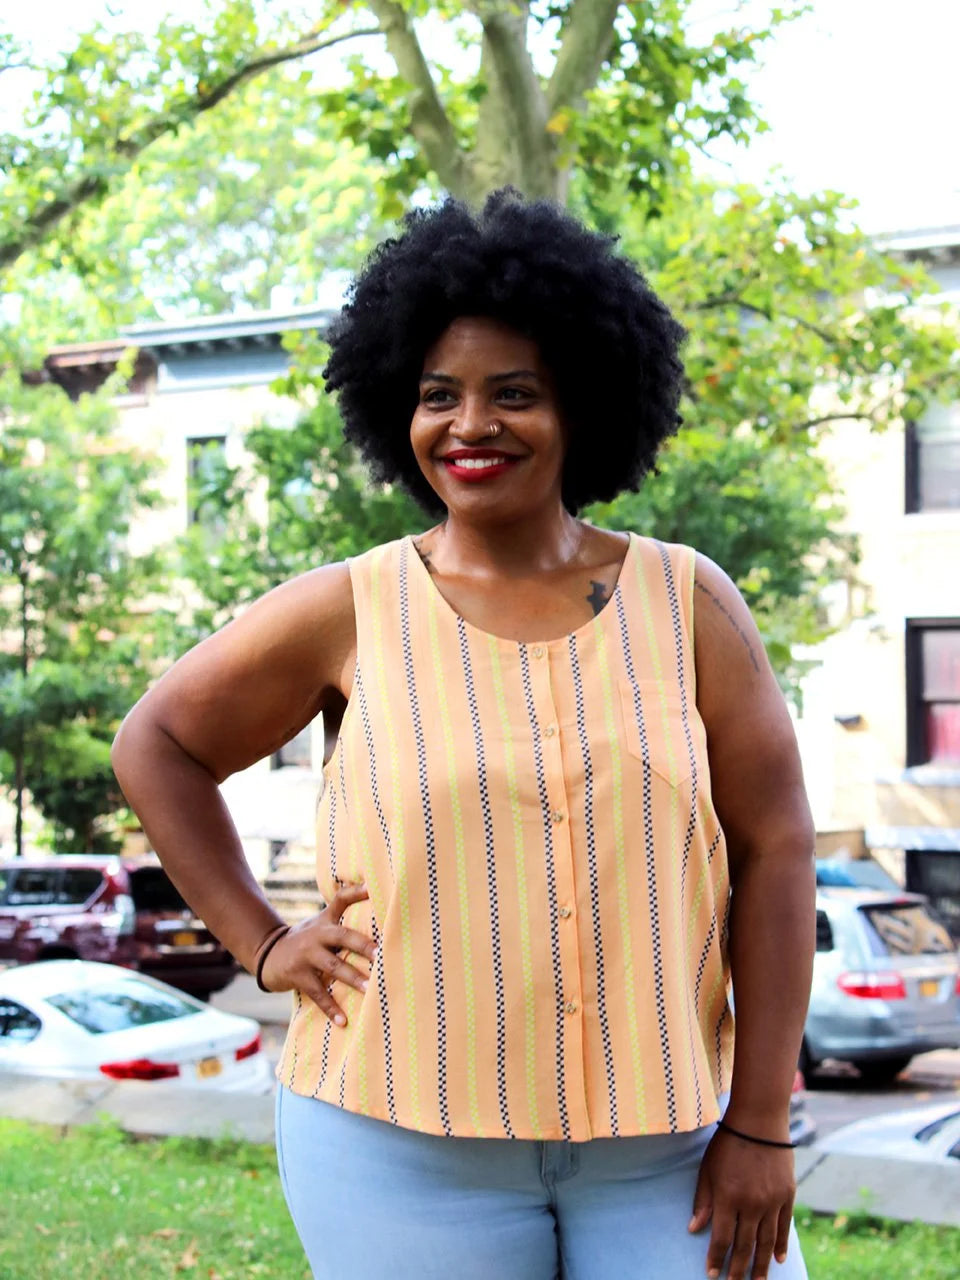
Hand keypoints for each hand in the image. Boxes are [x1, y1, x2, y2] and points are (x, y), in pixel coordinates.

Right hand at [260, 882, 375, 1025]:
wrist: (268, 954)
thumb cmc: (307, 939)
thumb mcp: (321, 922)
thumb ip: (343, 913)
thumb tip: (372, 896)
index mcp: (325, 921)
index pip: (341, 900)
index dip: (356, 892)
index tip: (373, 888)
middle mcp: (317, 935)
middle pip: (343, 936)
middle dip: (363, 946)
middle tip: (381, 956)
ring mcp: (306, 955)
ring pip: (332, 966)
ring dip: (352, 978)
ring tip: (370, 989)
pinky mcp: (297, 976)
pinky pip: (318, 993)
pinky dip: (331, 1008)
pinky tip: (343, 1021)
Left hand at [688, 1126, 795, 1279]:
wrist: (759, 1122)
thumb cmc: (727, 1143)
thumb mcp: (708, 1169)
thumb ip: (703, 1200)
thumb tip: (693, 1229)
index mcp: (728, 1197)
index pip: (721, 1238)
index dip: (716, 1258)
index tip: (712, 1274)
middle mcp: (751, 1204)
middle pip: (745, 1245)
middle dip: (738, 1269)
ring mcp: (771, 1201)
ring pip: (766, 1241)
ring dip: (761, 1265)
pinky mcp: (787, 1196)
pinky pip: (784, 1227)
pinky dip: (780, 1245)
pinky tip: (777, 1260)